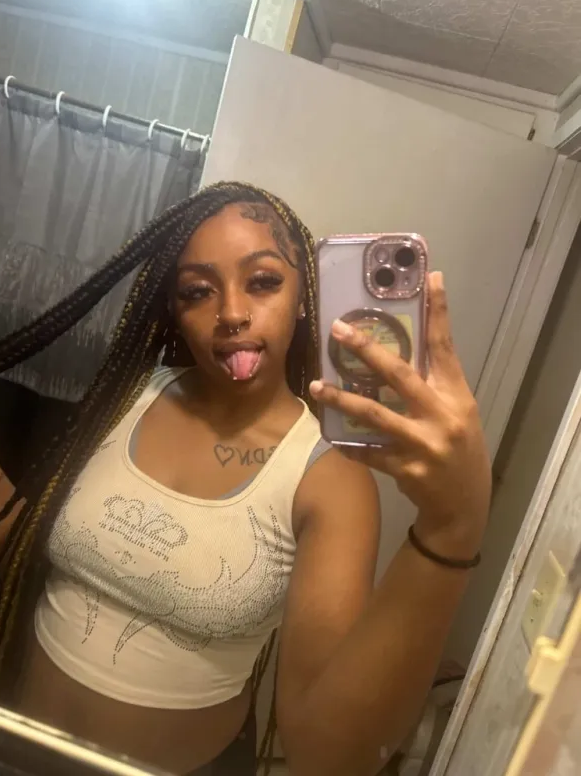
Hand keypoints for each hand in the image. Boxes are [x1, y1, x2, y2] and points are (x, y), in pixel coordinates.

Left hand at [309, 272, 490, 558]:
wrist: (464, 505)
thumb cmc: (459, 448)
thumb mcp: (457, 410)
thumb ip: (434, 382)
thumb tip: (407, 345)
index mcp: (456, 395)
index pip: (446, 346)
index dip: (439, 312)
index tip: (432, 278)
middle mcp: (442, 415)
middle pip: (400, 375)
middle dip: (367, 350)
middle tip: (338, 329)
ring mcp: (423, 444)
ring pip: (375, 415)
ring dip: (342, 399)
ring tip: (317, 385)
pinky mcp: (406, 469)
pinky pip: (368, 452)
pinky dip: (348, 444)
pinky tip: (330, 436)